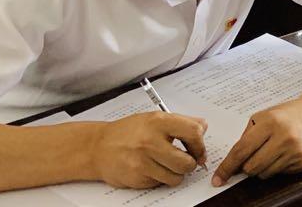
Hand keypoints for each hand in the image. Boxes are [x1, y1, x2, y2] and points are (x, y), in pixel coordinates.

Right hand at [93, 112, 207, 188]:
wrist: (98, 147)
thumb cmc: (127, 132)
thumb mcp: (154, 118)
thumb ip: (181, 121)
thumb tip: (203, 126)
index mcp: (158, 122)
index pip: (193, 132)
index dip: (200, 144)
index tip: (198, 149)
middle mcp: (151, 141)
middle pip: (187, 162)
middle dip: (190, 164)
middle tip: (187, 161)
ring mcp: (143, 162)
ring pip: (176, 177)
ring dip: (177, 174)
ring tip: (170, 166)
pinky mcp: (137, 178)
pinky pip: (160, 183)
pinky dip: (161, 178)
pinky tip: (153, 169)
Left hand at [213, 88, 301, 185]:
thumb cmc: (292, 113)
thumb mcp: (267, 115)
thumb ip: (248, 135)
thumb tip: (233, 161)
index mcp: (270, 123)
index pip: (241, 151)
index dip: (227, 167)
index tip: (218, 179)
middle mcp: (283, 137)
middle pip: (251, 167)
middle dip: (247, 167)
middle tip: (252, 158)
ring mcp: (295, 151)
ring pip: (265, 174)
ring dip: (264, 167)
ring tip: (274, 152)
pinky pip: (281, 174)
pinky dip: (279, 167)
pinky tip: (287, 153)